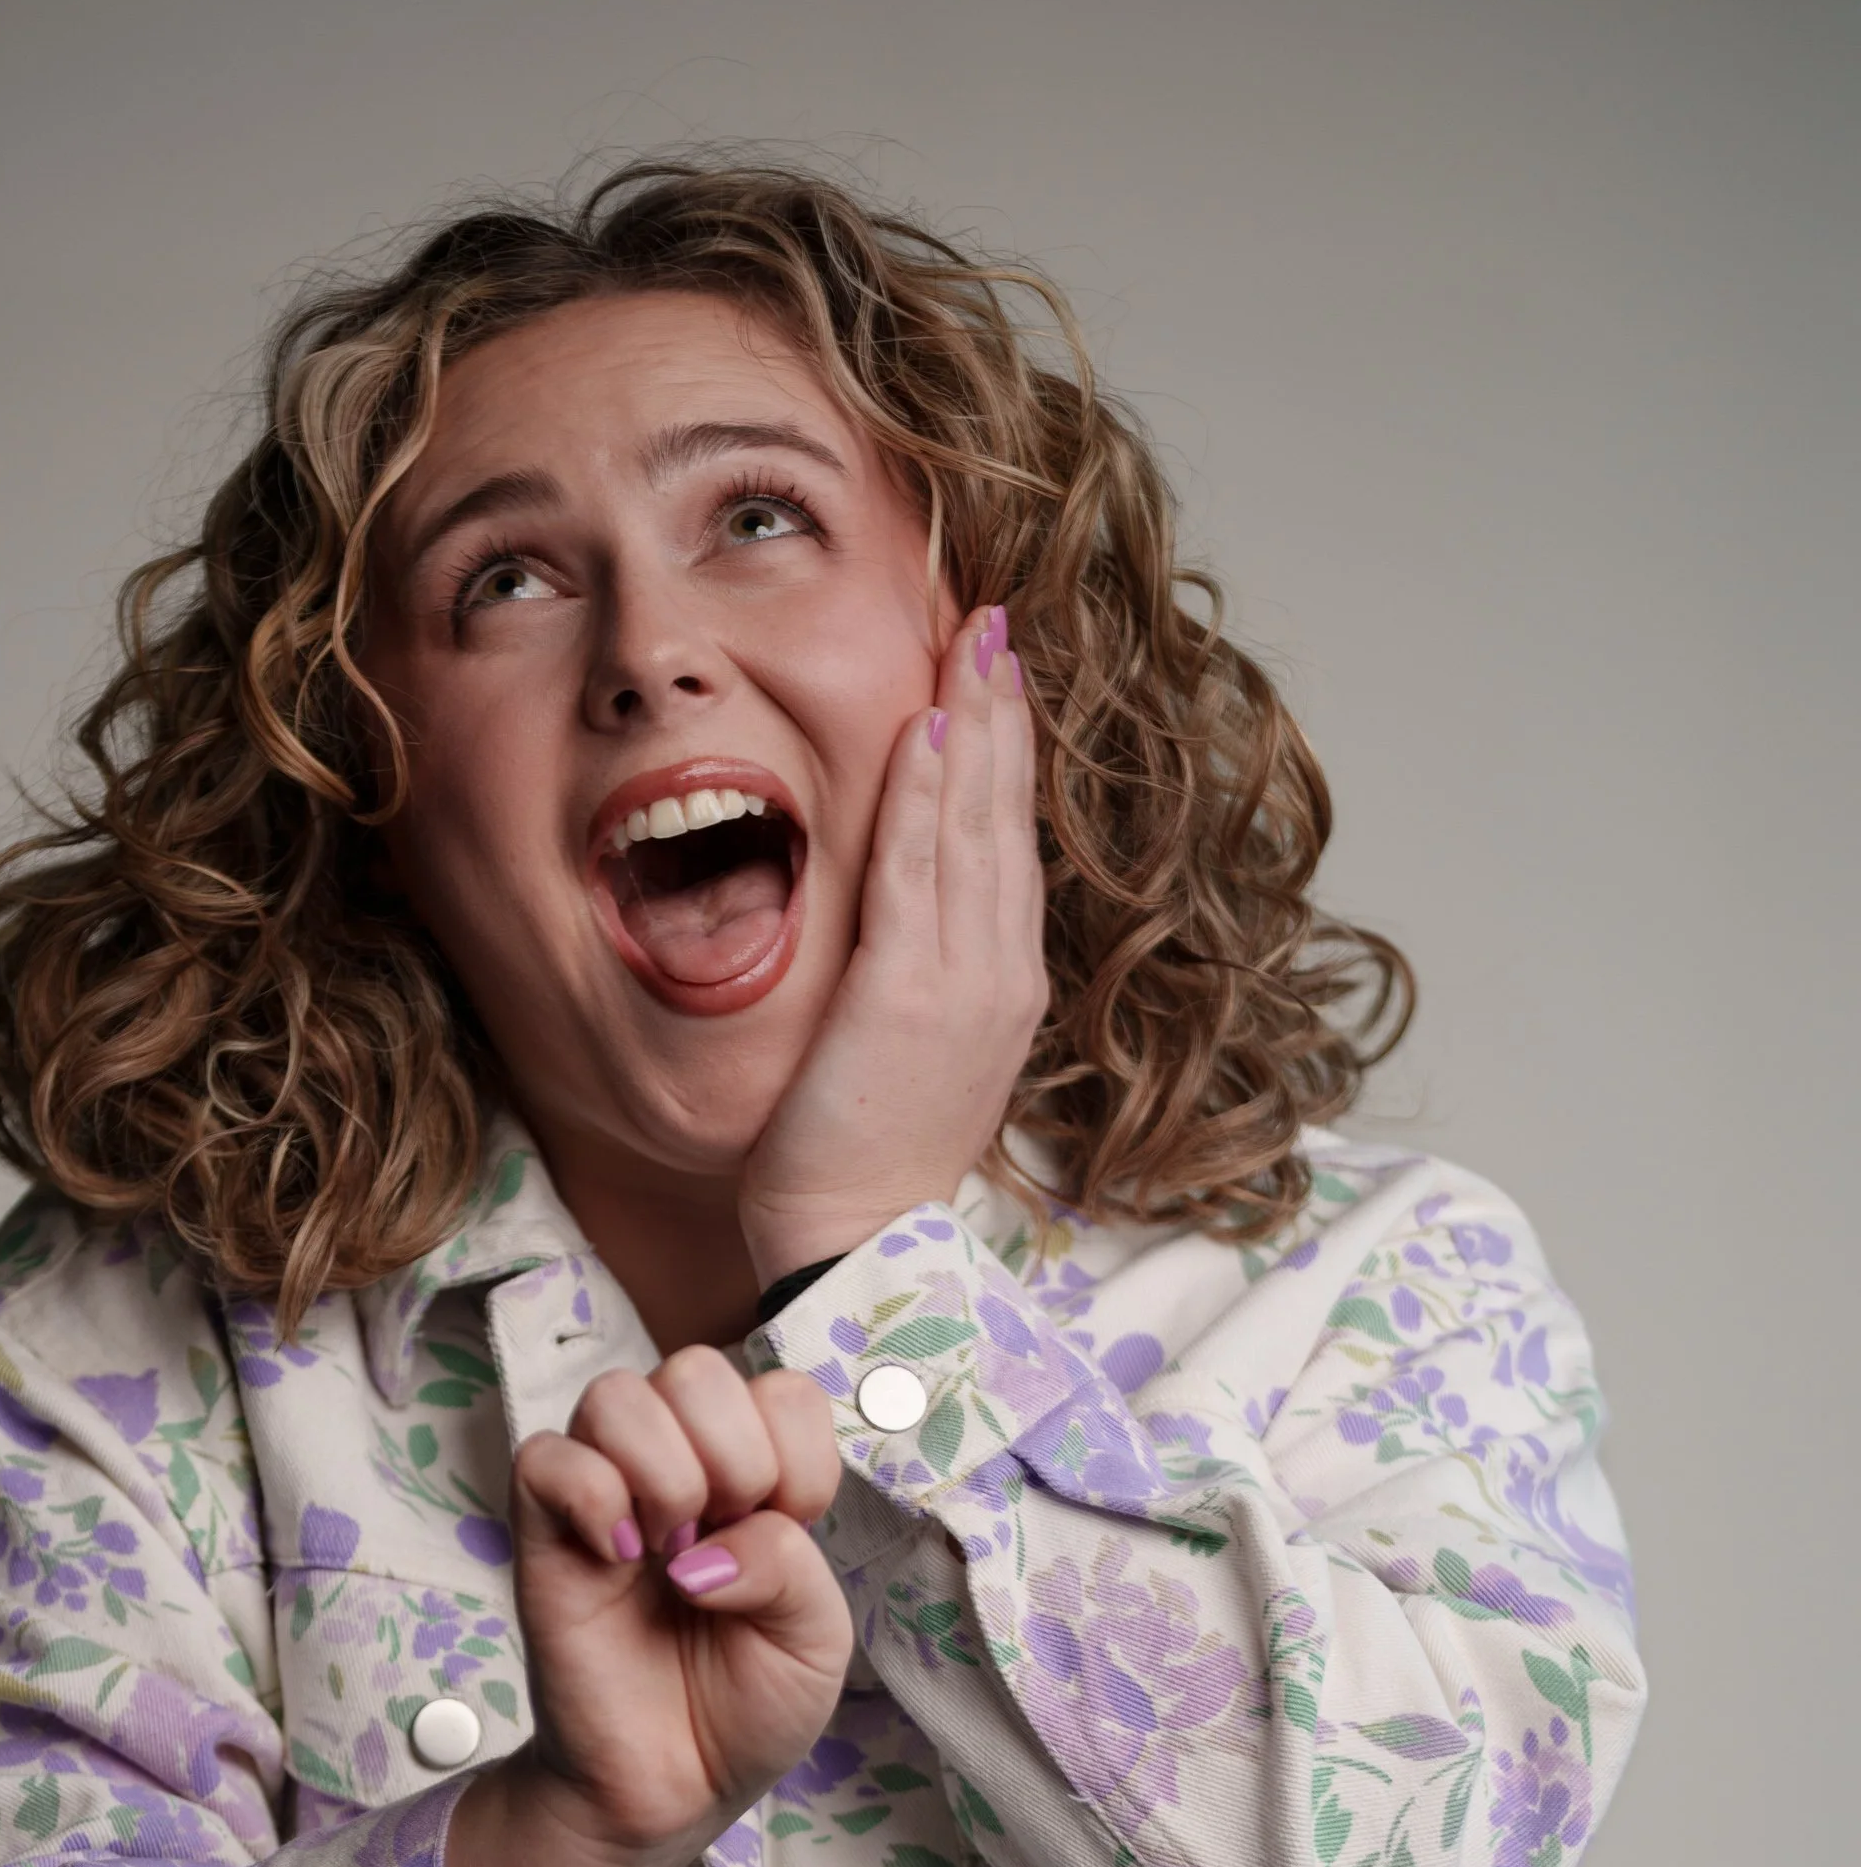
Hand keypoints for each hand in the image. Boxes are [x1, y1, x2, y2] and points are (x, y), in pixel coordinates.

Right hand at [443, 1348, 850, 1866]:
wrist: (672, 1789)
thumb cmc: (741, 1708)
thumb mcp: (815, 1640)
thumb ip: (791, 1567)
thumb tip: (706, 1548)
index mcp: (752, 1478)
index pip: (780, 1390)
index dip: (799, 1454)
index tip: (790, 1528)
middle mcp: (676, 1469)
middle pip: (695, 1370)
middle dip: (734, 1454)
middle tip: (724, 1539)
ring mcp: (605, 1496)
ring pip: (616, 1396)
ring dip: (664, 1470)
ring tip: (670, 1551)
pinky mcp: (543, 1536)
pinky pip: (543, 1458)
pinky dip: (591, 1495)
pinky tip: (620, 1557)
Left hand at [738, 603, 1048, 1283]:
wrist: (857, 1247)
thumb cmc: (869, 1163)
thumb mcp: (915, 1056)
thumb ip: (924, 977)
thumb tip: (907, 921)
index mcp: (1005, 986)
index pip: (1008, 845)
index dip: (1008, 754)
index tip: (1002, 675)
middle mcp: (1001, 974)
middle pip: (1004, 818)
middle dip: (1003, 712)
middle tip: (996, 619)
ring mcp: (963, 984)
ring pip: (971, 829)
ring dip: (973, 725)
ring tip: (972, 641)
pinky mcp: (906, 999)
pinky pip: (916, 874)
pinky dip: (923, 797)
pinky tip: (925, 728)